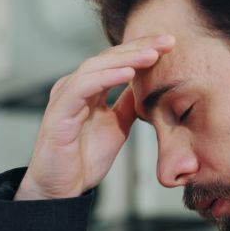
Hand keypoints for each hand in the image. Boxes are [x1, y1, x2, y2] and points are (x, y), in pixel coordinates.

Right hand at [16, 35, 173, 199]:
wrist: (62, 190)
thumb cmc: (84, 160)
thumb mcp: (117, 127)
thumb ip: (128, 104)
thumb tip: (146, 85)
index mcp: (88, 88)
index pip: (117, 60)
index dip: (143, 50)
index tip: (170, 44)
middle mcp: (75, 87)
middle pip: (108, 56)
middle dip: (139, 47)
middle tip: (167, 40)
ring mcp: (65, 97)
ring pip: (95, 66)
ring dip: (126, 59)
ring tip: (152, 55)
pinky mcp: (58, 112)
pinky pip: (82, 87)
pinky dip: (106, 78)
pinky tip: (127, 74)